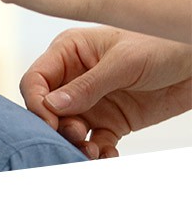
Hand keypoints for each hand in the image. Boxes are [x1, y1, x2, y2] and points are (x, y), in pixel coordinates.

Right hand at [19, 26, 191, 158]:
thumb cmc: (163, 46)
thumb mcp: (123, 63)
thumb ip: (87, 85)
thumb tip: (50, 106)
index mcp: (69, 52)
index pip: (36, 79)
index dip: (36, 101)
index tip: (49, 121)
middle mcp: (74, 77)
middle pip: (47, 109)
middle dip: (56, 126)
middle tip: (76, 135)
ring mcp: (92, 101)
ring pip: (68, 129)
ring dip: (75, 143)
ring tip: (91, 151)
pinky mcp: (112, 121)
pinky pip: (96, 141)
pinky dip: (98, 152)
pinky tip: (107, 155)